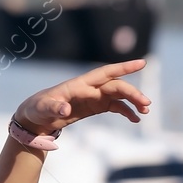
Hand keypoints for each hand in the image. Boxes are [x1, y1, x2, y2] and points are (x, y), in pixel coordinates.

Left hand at [13, 58, 150, 136]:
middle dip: (132, 93)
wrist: (36, 117)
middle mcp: (89, 88)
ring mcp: (94, 97)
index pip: (105, 73)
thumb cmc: (37, 108)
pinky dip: (126, 111)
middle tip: (146, 104)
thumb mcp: (42, 109)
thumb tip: (65, 109)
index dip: (123, 68)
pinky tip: (135, 119)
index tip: (141, 63)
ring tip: (145, 112)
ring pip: (119, 95)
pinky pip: (115, 107)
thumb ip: (54, 108)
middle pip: (116, 86)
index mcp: (79, 84)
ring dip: (133, 101)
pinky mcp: (95, 107)